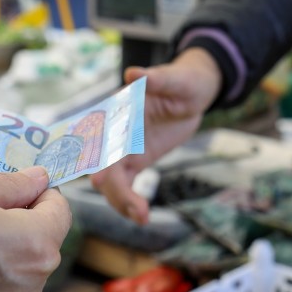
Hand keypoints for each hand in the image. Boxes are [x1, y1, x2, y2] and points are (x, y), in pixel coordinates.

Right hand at [90, 47, 221, 224]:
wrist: (192, 94)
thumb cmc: (181, 81)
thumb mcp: (174, 79)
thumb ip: (154, 78)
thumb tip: (133, 73)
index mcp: (118, 111)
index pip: (102, 137)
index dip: (99, 159)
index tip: (101, 180)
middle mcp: (115, 132)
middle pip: (105, 166)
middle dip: (115, 190)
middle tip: (135, 209)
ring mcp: (123, 149)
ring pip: (113, 181)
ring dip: (122, 201)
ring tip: (143, 217)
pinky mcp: (135, 161)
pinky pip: (126, 185)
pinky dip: (129, 201)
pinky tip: (142, 217)